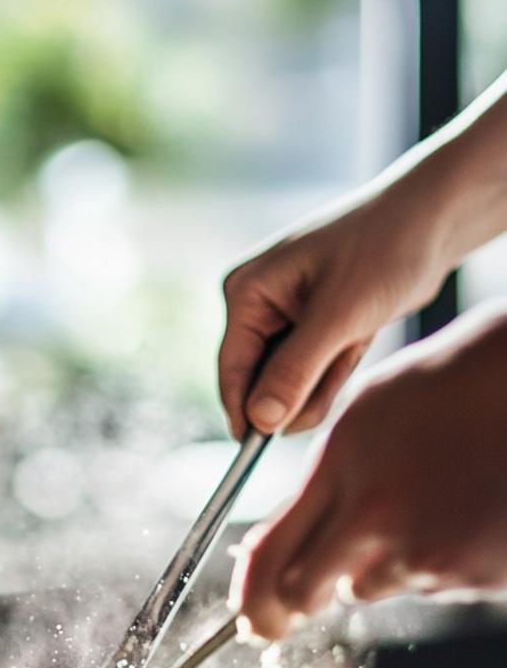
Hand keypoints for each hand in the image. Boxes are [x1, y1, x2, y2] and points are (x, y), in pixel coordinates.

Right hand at [219, 185, 449, 439]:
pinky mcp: (313, 326)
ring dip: (323, 380)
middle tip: (337, 370)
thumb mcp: (338, 317)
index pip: (233, 369)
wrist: (434, 219)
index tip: (259, 448)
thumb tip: (259, 422)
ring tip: (355, 341)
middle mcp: (259, 304)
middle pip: (260, 381)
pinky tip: (358, 340)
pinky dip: (336, 369)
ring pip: (289, 382)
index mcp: (247, 293)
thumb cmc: (384, 249)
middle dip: (299, 390)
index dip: (245, 411)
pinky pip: (313, 371)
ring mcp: (285, 316)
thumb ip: (294, 372)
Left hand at [231, 305, 506, 640]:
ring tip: (422, 505)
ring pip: (371, 587)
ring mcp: (428, 552)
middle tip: (316, 584)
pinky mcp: (474, 574)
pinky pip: (431, 585)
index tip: (250, 616)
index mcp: (341, 473)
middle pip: (304, 594)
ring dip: (380, 564)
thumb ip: (317, 489)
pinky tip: (461, 511)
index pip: (269, 559)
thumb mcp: (361, 421)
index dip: (252, 598)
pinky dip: (436, 560)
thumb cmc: (445, 391)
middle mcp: (378, 519)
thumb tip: (272, 551)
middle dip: (302, 595)